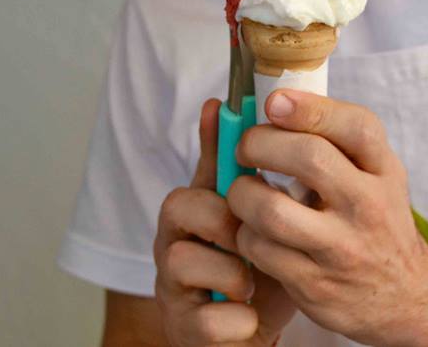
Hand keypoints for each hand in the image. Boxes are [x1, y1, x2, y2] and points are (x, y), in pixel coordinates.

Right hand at [153, 99, 296, 346]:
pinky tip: (250, 317)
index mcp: (194, 212)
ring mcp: (174, 287)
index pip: (196, 174)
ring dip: (230, 272)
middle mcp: (173, 243)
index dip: (218, 161)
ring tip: (252, 284)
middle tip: (253, 234)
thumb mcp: (252, 216)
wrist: (247, 334)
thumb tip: (221, 104)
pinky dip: (235, 320)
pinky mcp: (183, 330)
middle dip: (222, 217)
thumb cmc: (251, 268)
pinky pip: (205, 320)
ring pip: (182, 261)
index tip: (243, 160)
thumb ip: (241, 169)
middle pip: (177, 205)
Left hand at [229, 90, 427, 345]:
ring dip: (243, 194)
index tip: (274, 102)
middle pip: (309, 158)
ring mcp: (342, 249)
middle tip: (245, 148)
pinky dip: (245, 234)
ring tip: (243, 191)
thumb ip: (337, 139)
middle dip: (260, 144)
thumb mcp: (377, 175)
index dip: (310, 108)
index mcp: (384, 171)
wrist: (407, 296)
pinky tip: (251, 229)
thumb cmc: (377, 221)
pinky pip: (260, 250)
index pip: (357, 126)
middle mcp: (368, 206)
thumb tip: (277, 101)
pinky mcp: (315, 285)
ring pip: (272, 211)